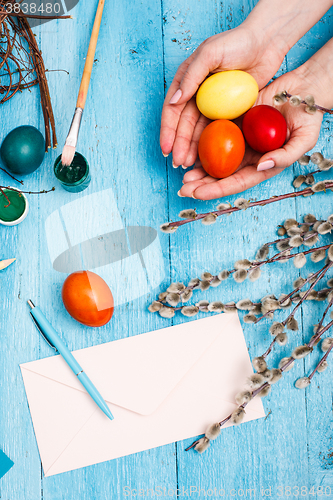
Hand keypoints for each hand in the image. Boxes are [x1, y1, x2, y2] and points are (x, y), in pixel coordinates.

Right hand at [160, 25, 286, 167]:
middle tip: (179, 164)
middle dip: (180, 145)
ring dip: (193, 149)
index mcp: (187, 81)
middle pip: (184, 125)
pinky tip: (207, 158)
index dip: (168, 131)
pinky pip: (217, 132)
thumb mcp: (210, 54)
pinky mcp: (228, 111)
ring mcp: (212, 105)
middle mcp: (196, 94)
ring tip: (189, 166)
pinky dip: (211, 145)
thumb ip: (191, 76)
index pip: (172, 110)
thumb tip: (174, 101)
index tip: (167, 149)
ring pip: (199, 132)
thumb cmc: (237, 42)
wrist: (266, 43)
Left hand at [178, 68, 324, 199]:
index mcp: (262, 166)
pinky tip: (187, 149)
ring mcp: (239, 142)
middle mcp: (248, 157)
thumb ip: (285, 156)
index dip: (216, 189)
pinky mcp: (233, 124)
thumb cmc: (308, 117)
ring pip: (214, 159)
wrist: (303, 91)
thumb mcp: (304, 139)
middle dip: (201, 185)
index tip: (197, 193)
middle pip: (221, 176)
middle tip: (183, 188)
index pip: (236, 182)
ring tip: (182, 173)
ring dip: (198, 168)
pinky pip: (214, 136)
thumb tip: (261, 166)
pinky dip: (200, 144)